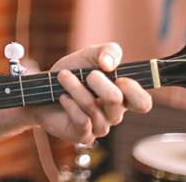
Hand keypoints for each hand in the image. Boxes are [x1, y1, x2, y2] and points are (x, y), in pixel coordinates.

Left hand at [28, 43, 151, 143]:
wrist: (42, 88)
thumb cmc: (72, 72)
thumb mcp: (90, 55)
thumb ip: (108, 51)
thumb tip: (109, 64)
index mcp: (122, 96)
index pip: (143, 103)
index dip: (134, 91)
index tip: (119, 77)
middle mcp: (114, 114)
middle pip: (116, 100)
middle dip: (97, 81)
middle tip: (85, 74)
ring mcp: (100, 126)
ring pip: (93, 107)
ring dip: (75, 87)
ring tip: (63, 77)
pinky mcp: (83, 135)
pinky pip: (82, 120)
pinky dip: (70, 104)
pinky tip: (63, 98)